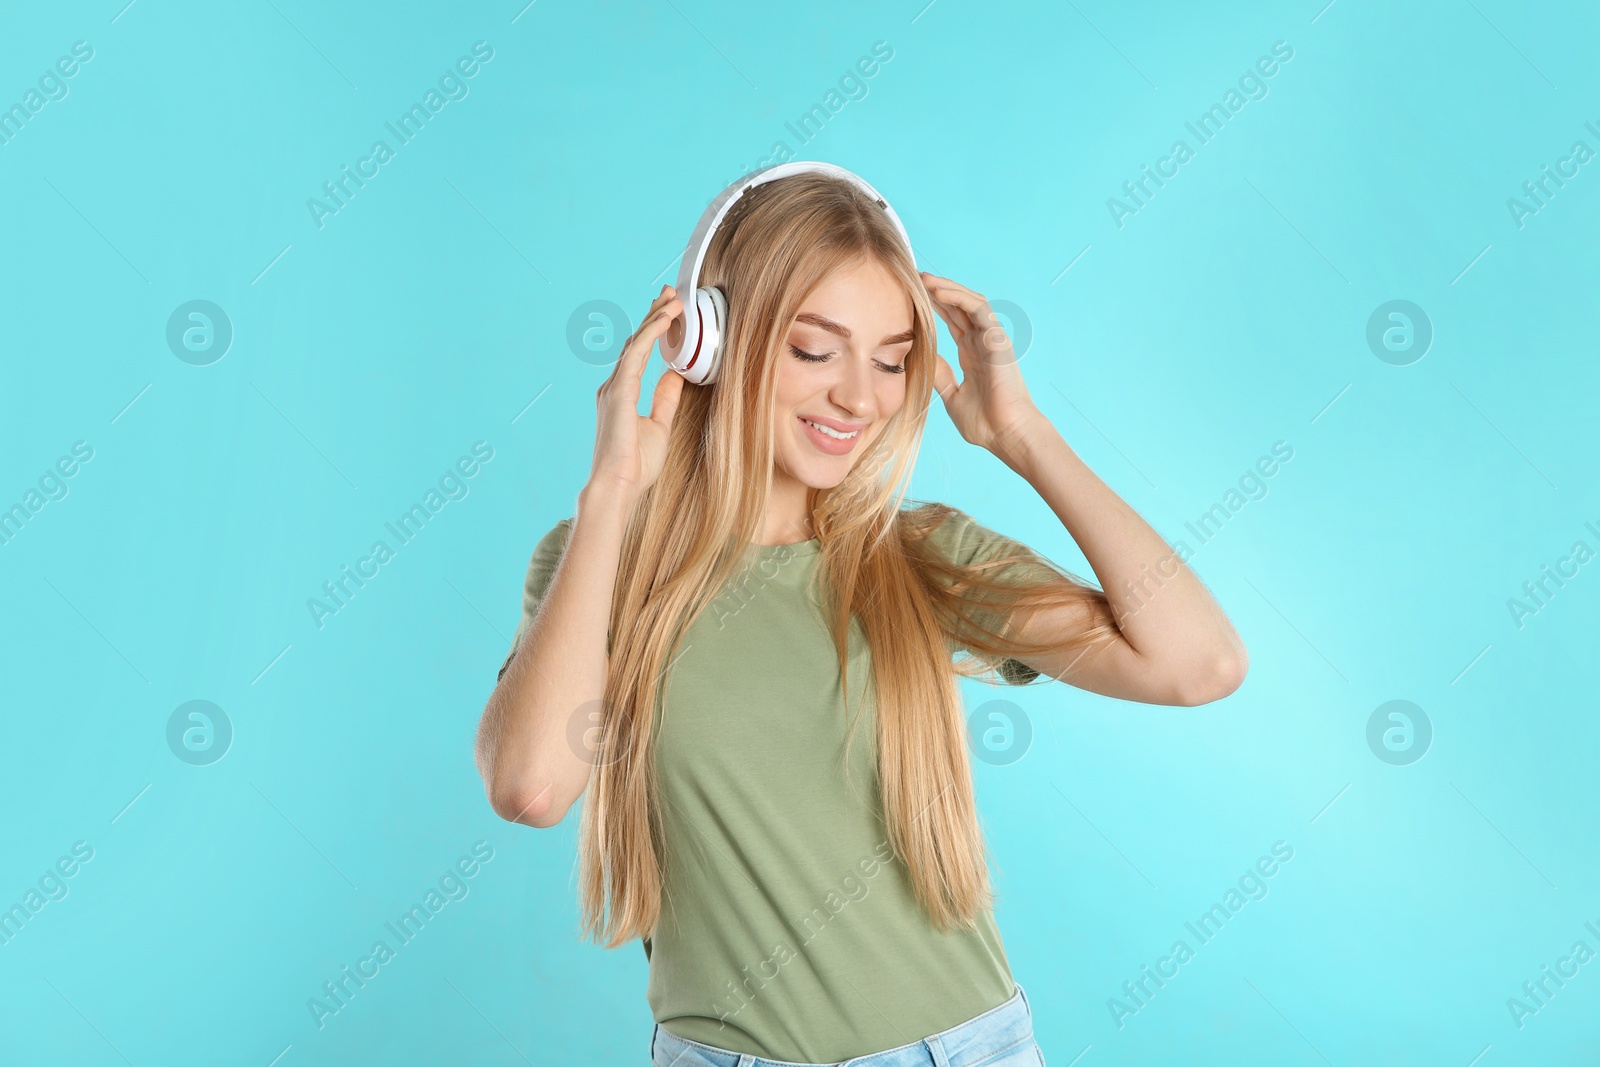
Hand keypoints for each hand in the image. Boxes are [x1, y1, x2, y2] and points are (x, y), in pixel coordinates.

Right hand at [586, 285, 685, 504]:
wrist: (617, 487)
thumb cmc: (635, 466)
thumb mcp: (659, 426)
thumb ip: (665, 400)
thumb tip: (676, 376)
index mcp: (621, 394)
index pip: (639, 353)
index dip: (653, 330)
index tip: (668, 311)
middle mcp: (614, 386)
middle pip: (637, 342)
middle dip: (653, 315)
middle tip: (670, 293)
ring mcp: (613, 387)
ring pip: (637, 343)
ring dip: (655, 318)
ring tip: (673, 299)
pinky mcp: (618, 391)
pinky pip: (637, 354)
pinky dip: (652, 334)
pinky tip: (666, 319)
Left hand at [921, 272, 1044, 458]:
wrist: (1006, 435)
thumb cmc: (985, 424)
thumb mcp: (952, 397)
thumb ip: (940, 377)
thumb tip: (922, 361)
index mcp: (972, 355)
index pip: (952, 322)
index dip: (934, 307)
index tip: (912, 297)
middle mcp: (982, 343)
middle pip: (959, 307)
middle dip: (937, 291)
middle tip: (913, 278)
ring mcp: (991, 339)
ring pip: (969, 301)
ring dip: (946, 288)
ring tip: (923, 279)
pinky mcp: (997, 339)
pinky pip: (978, 309)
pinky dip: (958, 297)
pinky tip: (938, 291)